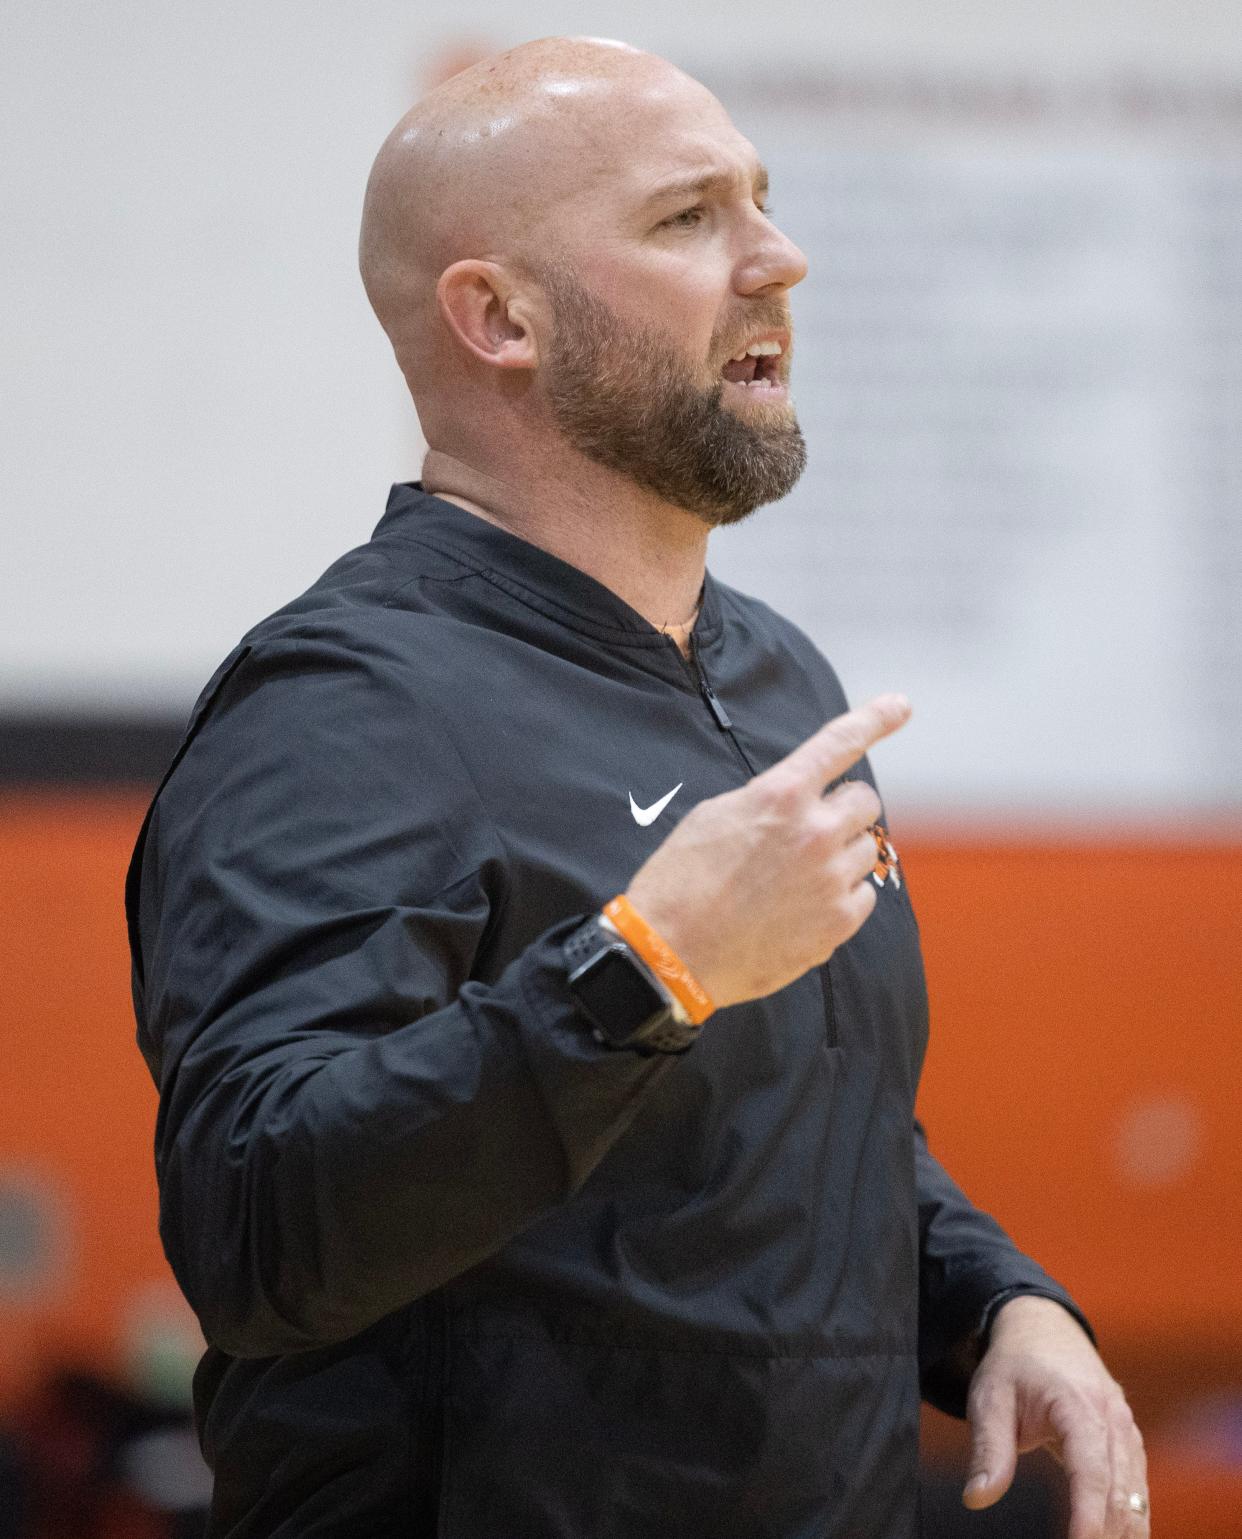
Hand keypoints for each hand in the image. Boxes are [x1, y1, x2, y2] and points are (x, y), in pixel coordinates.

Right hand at [624, 694, 910, 1009]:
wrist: (671, 951)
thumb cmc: (682, 880)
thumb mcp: (717, 816)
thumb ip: (769, 800)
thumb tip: (799, 803)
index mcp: (780, 795)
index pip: (840, 742)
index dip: (875, 719)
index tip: (901, 706)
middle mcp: (814, 831)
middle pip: (864, 802)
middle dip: (842, 811)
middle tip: (811, 832)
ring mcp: (830, 878)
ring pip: (868, 849)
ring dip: (842, 855)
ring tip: (797, 878)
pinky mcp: (837, 922)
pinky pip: (864, 895)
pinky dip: (841, 897)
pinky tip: (802, 908)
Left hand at [963, 1295, 1148, 1537]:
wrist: (1043, 1328)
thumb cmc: (1013, 1366)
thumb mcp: (989, 1398)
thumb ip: (988, 1450)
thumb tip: (976, 1499)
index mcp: (1078, 1403)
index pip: (1091, 1468)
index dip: (1088, 1512)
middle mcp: (1113, 1418)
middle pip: (1119, 1488)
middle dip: (1108, 1531)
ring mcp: (1127, 1430)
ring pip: (1136, 1492)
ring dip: (1126, 1530)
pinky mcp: (1129, 1443)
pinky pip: (1138, 1487)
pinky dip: (1133, 1518)